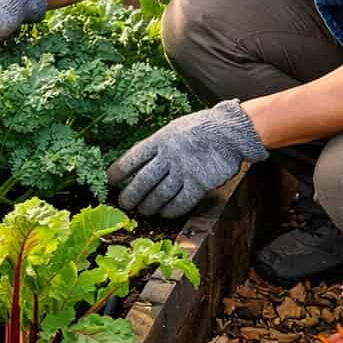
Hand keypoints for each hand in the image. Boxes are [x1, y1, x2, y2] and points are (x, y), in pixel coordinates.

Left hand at [108, 100, 268, 218]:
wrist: (231, 131)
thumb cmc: (200, 128)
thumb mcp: (173, 129)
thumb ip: (157, 144)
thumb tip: (139, 160)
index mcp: (159, 140)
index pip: (131, 159)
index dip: (118, 172)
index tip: (111, 181)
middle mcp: (168, 156)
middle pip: (142, 181)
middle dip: (130, 196)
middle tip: (125, 204)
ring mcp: (184, 170)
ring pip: (159, 195)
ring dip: (148, 206)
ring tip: (144, 211)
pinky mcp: (199, 183)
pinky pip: (181, 202)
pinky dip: (170, 210)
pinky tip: (165, 213)